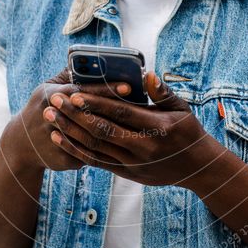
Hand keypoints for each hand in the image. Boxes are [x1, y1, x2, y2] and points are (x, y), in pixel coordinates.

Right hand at [2, 67, 131, 172]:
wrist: (20, 144)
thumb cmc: (43, 107)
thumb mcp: (49, 87)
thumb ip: (69, 74)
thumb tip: (92, 59)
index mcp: (51, 95)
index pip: (83, 90)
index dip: (107, 89)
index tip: (129, 87)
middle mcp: (52, 116)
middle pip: (89, 114)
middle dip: (114, 111)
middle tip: (139, 108)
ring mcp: (55, 139)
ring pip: (91, 137)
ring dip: (114, 132)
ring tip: (136, 127)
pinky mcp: (60, 158)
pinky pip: (87, 156)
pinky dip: (105, 152)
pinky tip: (124, 148)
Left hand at [43, 71, 221, 186]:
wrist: (196, 167)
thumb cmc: (188, 131)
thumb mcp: (182, 108)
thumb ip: (162, 92)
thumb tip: (147, 74)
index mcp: (158, 128)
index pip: (121, 113)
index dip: (96, 103)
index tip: (75, 92)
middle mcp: (143, 148)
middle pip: (102, 131)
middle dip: (75, 115)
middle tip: (54, 101)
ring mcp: (133, 164)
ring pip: (95, 148)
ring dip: (70, 132)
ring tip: (51, 117)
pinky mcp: (126, 173)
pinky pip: (95, 161)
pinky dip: (76, 149)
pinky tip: (60, 138)